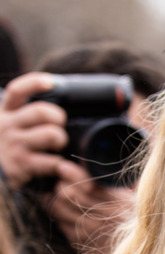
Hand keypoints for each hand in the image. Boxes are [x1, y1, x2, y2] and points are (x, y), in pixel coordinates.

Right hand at [0, 72, 67, 189]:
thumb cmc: (5, 147)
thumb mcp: (7, 125)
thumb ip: (24, 114)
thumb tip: (52, 99)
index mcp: (4, 113)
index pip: (17, 91)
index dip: (34, 83)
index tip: (50, 82)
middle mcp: (6, 126)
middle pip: (41, 111)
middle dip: (58, 117)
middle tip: (58, 126)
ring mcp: (14, 145)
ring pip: (51, 134)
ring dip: (61, 140)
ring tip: (57, 146)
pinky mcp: (22, 165)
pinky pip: (53, 162)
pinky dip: (64, 165)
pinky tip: (61, 166)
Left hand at [42, 160, 134, 253]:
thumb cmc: (143, 220)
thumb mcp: (144, 198)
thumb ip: (135, 179)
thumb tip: (128, 155)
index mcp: (120, 203)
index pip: (87, 185)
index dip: (72, 174)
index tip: (65, 166)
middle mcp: (103, 218)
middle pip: (68, 195)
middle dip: (61, 183)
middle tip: (60, 177)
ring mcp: (90, 232)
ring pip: (59, 210)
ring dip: (55, 198)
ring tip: (57, 191)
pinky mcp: (82, 243)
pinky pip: (61, 225)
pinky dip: (58, 214)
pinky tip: (62, 208)